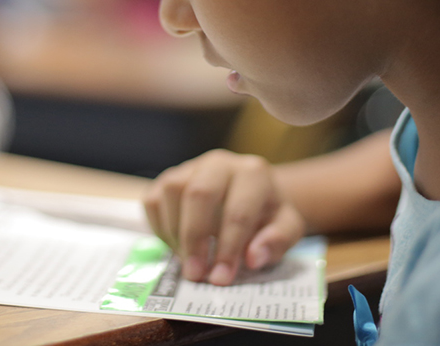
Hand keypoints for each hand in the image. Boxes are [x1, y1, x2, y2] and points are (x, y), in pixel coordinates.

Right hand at [143, 149, 305, 285]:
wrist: (250, 195)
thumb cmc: (267, 215)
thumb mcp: (286, 228)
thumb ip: (277, 241)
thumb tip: (253, 258)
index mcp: (253, 173)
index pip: (238, 209)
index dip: (228, 247)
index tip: (221, 278)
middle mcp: (219, 163)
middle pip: (199, 194)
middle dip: (195, 239)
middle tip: (195, 274)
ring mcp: (190, 167)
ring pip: (171, 191)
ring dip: (176, 232)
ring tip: (187, 261)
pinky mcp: (168, 178)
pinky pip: (153, 200)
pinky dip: (160, 228)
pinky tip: (177, 247)